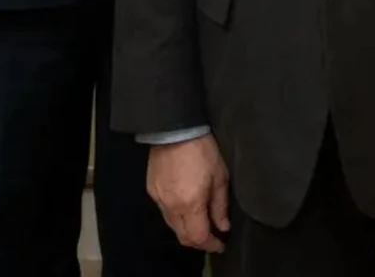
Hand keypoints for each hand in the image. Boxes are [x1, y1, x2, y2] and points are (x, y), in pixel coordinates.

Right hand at [148, 135, 229, 252]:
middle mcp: (171, 206)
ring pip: (173, 226)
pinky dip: (177, 216)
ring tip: (201, 222)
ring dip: (187, 229)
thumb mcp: (220, 176)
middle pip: (183, 237)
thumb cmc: (202, 149)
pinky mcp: (151, 191)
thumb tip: (223, 226)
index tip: (221, 244)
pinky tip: (187, 207)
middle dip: (199, 241)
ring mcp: (158, 199)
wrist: (175, 129)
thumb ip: (220, 205)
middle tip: (212, 237)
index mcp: (190, 204)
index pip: (198, 237)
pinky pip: (164, 212)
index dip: (211, 244)